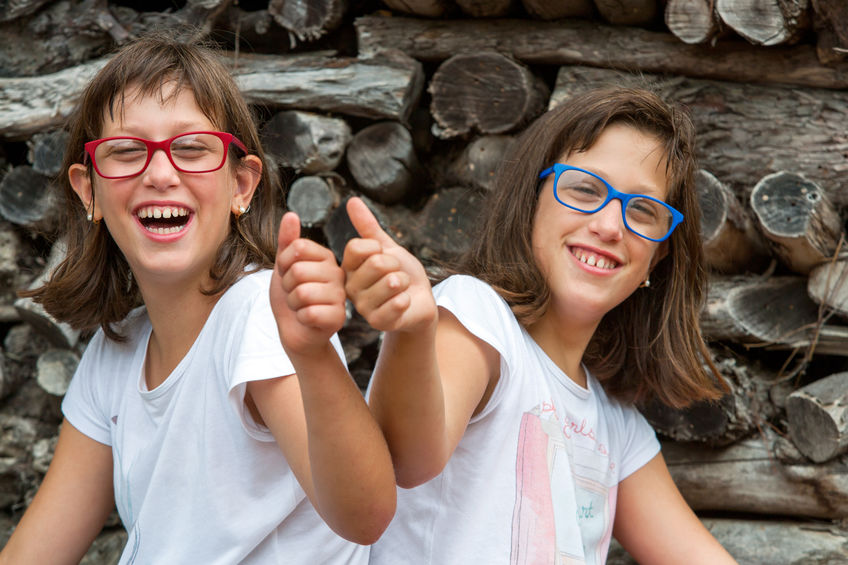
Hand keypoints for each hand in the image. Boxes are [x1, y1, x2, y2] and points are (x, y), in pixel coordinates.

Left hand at [270, 211, 346, 355]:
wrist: (296, 330)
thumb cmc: (291, 297)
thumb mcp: (284, 266)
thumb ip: (288, 241)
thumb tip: (291, 215)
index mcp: (327, 258)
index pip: (298, 247)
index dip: (284, 264)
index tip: (290, 275)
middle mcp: (338, 274)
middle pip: (298, 270)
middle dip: (287, 286)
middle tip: (295, 294)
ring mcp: (340, 296)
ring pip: (302, 292)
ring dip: (293, 303)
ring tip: (301, 306)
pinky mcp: (338, 317)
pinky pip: (309, 312)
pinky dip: (301, 318)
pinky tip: (308, 319)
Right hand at [342, 197, 436, 332]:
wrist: (419, 301)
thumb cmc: (402, 273)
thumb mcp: (387, 246)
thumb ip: (368, 226)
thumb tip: (352, 200)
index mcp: (349, 267)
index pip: (357, 247)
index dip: (379, 248)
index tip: (384, 257)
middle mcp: (351, 287)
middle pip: (376, 263)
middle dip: (396, 266)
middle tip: (396, 275)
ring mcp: (363, 306)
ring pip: (390, 282)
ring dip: (404, 282)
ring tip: (401, 289)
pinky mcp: (378, 322)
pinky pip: (397, 302)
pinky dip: (407, 299)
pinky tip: (404, 303)